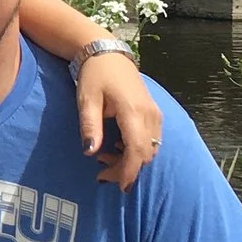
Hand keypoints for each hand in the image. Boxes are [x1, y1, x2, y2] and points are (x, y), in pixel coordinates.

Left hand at [77, 48, 162, 188]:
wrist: (108, 54)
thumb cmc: (95, 76)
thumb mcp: (86, 100)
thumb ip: (90, 126)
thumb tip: (90, 152)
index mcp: (133, 111)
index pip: (136, 150)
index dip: (128, 171)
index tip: (118, 186)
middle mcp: (150, 114)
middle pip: (145, 154)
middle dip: (125, 169)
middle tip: (101, 172)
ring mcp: (155, 114)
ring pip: (150, 149)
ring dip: (130, 160)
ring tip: (105, 157)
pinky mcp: (154, 114)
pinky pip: (151, 140)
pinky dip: (136, 150)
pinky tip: (116, 147)